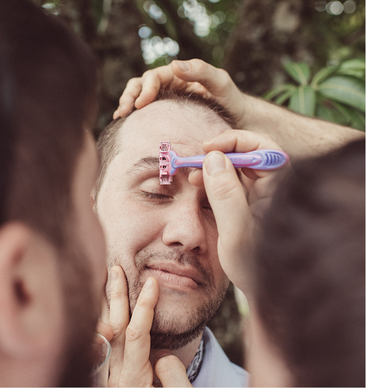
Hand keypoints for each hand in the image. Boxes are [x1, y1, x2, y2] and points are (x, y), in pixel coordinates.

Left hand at [100, 267, 190, 386]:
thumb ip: (172, 372)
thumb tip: (163, 354)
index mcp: (133, 380)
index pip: (136, 334)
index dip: (144, 306)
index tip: (152, 283)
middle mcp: (115, 378)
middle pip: (113, 329)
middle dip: (116, 297)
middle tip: (116, 270)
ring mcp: (108, 379)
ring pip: (102, 337)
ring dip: (103, 308)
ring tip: (104, 283)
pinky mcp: (107, 381)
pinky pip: (100, 350)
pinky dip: (98, 327)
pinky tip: (99, 312)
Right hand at [113, 59, 248, 124]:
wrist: (239, 123)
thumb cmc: (232, 102)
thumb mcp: (221, 82)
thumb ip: (201, 71)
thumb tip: (174, 65)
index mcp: (178, 75)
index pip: (153, 77)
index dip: (144, 89)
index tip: (141, 105)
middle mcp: (167, 86)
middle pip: (139, 85)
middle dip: (129, 96)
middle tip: (124, 112)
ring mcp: (163, 101)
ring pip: (136, 98)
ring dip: (126, 105)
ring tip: (120, 118)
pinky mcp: (162, 116)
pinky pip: (143, 114)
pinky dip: (132, 118)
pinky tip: (125, 127)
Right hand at [185, 131, 287, 292]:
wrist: (271, 294)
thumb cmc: (258, 268)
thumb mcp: (236, 231)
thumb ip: (226, 194)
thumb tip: (214, 158)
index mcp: (281, 189)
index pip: (262, 147)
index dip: (234, 141)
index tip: (208, 148)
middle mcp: (276, 188)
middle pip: (251, 154)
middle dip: (221, 154)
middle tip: (195, 163)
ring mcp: (265, 197)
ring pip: (241, 168)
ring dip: (216, 168)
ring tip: (193, 177)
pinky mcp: (253, 206)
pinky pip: (236, 184)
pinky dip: (217, 182)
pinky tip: (199, 187)